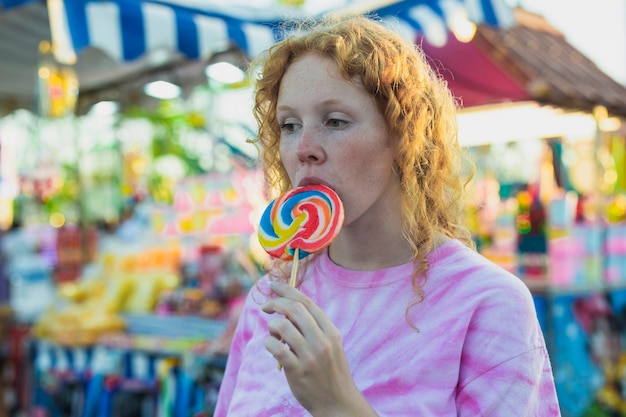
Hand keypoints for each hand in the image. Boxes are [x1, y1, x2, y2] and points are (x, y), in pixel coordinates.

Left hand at [262, 281, 377, 416]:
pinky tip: (271, 346)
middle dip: (275, 303)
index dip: (288, 290)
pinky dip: (268, 342)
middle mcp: (322, 340)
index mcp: (331, 331)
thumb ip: (313, 328)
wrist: (338, 404)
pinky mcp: (297, 370)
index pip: (307, 302)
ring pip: (282, 326)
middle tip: (265, 306)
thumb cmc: (330, 372)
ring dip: (272, 325)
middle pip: (294, 309)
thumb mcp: (330, 346)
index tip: (274, 285)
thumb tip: (287, 308)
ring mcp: (310, 356)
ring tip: (273, 333)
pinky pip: (275, 348)